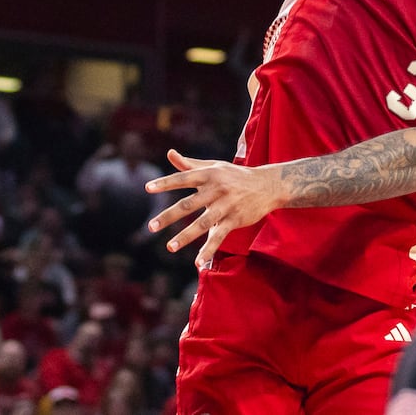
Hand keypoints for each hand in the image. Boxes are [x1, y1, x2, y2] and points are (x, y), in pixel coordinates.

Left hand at [145, 150, 284, 269]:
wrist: (267, 185)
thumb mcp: (214, 166)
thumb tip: (170, 153)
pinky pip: (219, 236)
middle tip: (151, 226)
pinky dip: (209, 249)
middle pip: (189, 204)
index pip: (183, 178)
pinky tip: (198, 262)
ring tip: (169, 247)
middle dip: (169, 216)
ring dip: (185, 236)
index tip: (148, 188)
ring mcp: (226, 205)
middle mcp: (216, 189)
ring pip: (203, 223)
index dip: (166, 183)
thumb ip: (190, 164)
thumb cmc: (235, 176)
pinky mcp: (235, 220)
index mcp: (209, 174)